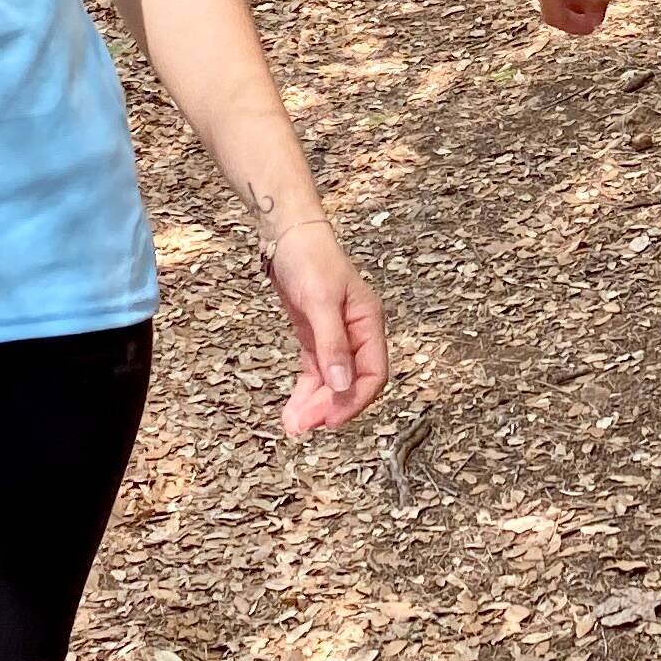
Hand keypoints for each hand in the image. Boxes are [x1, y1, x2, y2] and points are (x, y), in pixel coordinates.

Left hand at [264, 220, 388, 435]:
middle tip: (303, 427)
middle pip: (352, 383)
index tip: (330, 420)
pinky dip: (306, 392)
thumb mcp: (320, 301)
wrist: (287, 234)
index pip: (373, 373)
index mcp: (368, 323)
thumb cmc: (309, 257)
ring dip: (316, 405)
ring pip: (332, 382)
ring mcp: (336, 337)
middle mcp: (357, 333)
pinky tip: (293, 408)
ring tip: (294, 425)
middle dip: (330, 407)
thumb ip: (332, 344)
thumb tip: (343, 384)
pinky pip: (316, 373)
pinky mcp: (316, 337)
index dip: (354, 401)